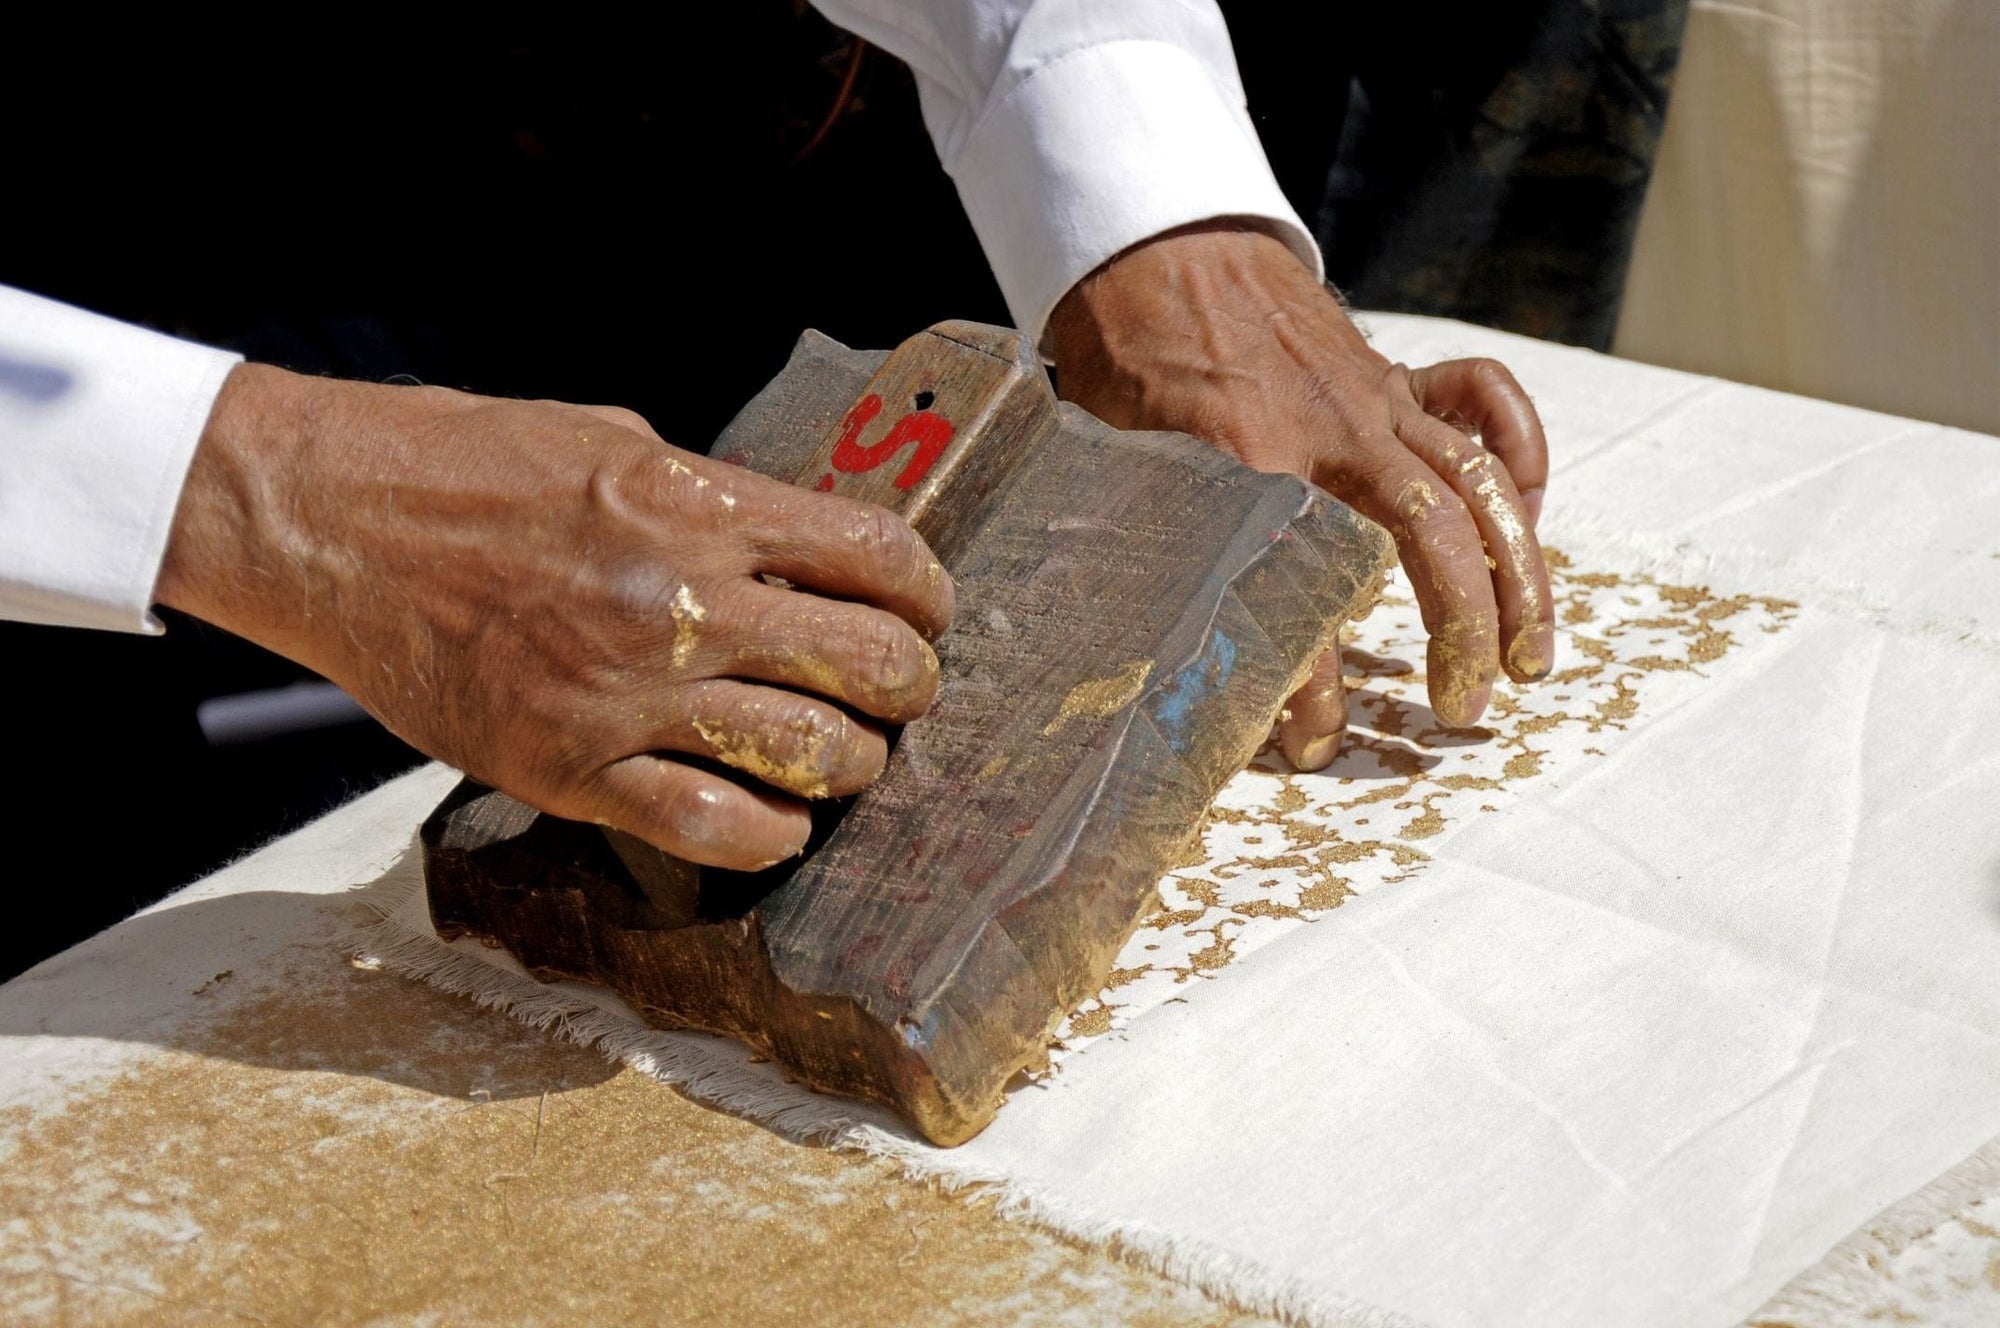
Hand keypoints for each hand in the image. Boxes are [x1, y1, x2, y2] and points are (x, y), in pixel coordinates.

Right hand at [157, 364, 953, 869]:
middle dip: (910, 686)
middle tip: (900, 692)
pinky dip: (771, 833)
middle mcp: (679, 601)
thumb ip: (717, 500)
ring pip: (812, 756)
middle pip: (869, 663)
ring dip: (853, 765)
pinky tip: (778, 818)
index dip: (927, 594)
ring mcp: (625, 693)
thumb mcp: (616, 441)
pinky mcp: (567, 769)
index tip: (926, 612)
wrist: (328, 521)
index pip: (878, 555)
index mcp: (698, 505)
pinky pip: (712, 826)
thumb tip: (803, 547)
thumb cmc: (467, 466)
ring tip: (845, 757)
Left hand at [1049, 221, 1552, 766]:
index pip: (1308, 593)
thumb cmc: (1127, 362)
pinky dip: (1521, 451)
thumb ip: (1162, 559)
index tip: (1308, 746)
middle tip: (1465, 707)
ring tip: (1531, 653)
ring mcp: (1378, 398)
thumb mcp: (1123, 472)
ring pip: (1482, 483)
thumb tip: (1178, 667)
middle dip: (1467, 632)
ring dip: (1520, 572)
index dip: (1314, 688)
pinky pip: (1485, 401)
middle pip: (1437, 536)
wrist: (1154, 248)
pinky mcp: (1395, 374)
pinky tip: (1526, 511)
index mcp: (1260, 464)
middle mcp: (1338, 432)